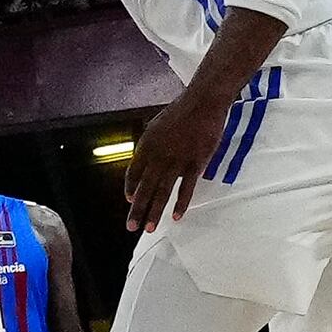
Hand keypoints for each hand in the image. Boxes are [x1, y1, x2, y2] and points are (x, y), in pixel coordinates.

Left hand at [126, 94, 216, 230]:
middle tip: (131, 227)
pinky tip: (175, 216)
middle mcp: (158, 156)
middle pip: (145, 187)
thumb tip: (145, 161)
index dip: (131, 188)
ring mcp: (177, 161)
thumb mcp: (156, 127)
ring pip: (162, 192)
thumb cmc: (180, 113)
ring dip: (155, 212)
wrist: (202, 104)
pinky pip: (186, 188)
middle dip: (137, 209)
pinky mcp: (195, 164)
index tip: (130, 201)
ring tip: (149, 228)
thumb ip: (150, 146)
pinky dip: (180, 204)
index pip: (133, 172)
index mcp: (146, 146)